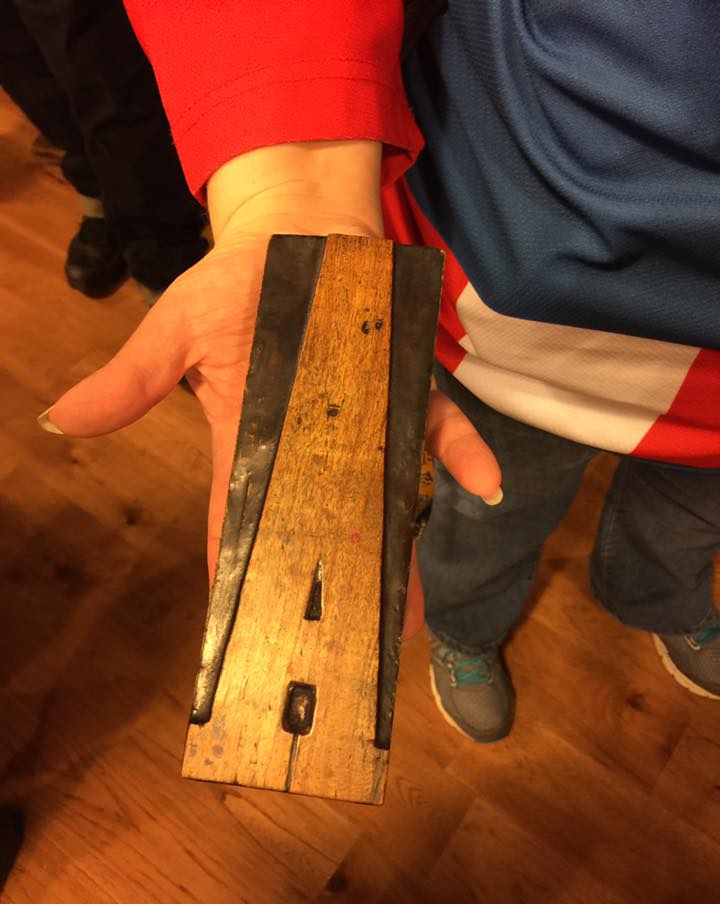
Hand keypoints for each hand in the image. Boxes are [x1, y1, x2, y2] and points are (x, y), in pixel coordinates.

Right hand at [39, 141, 501, 640]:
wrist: (293, 233)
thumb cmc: (231, 285)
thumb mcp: (172, 331)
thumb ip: (131, 383)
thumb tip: (61, 421)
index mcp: (253, 440)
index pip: (245, 521)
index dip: (246, 577)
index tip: (251, 634)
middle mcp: (314, 443)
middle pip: (325, 526)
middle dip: (333, 585)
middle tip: (348, 647)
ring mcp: (364, 417)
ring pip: (386, 495)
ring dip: (402, 548)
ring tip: (412, 612)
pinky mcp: (405, 384)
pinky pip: (440, 426)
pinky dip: (464, 453)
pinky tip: (485, 485)